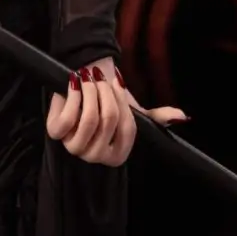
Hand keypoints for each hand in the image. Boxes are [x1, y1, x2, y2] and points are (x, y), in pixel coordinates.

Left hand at [45, 59, 186, 166]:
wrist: (82, 83)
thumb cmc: (108, 100)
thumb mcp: (134, 109)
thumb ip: (156, 117)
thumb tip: (182, 117)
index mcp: (117, 156)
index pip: (128, 129)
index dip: (124, 104)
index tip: (118, 85)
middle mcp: (95, 156)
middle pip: (108, 120)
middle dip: (106, 93)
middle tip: (101, 79)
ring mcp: (73, 147)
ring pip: (89, 119)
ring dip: (91, 92)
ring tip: (89, 79)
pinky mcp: (55, 133)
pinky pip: (67, 118)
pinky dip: (73, 95)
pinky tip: (74, 84)